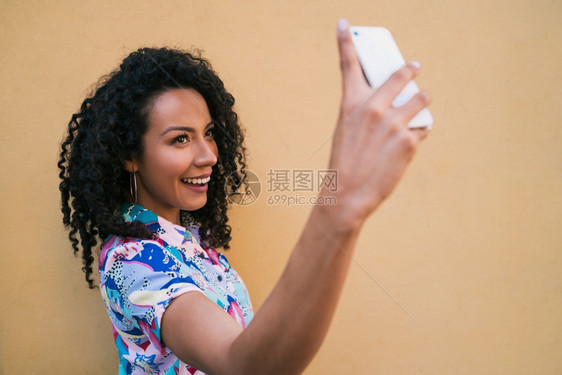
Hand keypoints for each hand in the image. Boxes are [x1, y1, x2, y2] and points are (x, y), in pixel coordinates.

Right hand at [327, 19, 431, 221]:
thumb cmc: (345, 164)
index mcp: (351, 104)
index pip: (348, 65)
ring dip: (423, 101)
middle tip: (415, 66)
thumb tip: (395, 102)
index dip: (345, 42)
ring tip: (421, 105)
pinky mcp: (410, 140)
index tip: (344, 24)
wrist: (348, 195)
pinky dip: (419, 133)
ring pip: (421, 99)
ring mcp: (394, 122)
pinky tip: (408, 144)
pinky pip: (423, 128)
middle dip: (410, 69)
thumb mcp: (347, 131)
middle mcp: (374, 107)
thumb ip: (367, 112)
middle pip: (399, 75)